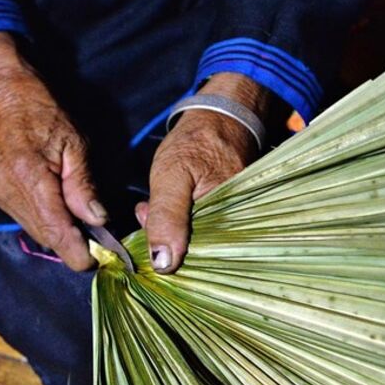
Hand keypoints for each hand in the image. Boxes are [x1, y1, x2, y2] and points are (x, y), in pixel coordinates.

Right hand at [0, 32, 104, 270]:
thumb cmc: (38, 107)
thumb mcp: (73, 141)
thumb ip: (83, 185)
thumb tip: (98, 220)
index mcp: (28, 178)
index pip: (56, 232)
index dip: (78, 253)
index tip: (97, 260)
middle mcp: (7, 192)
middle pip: (46, 237)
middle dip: (73, 245)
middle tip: (100, 242)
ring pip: (35, 230)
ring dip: (60, 234)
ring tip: (84, 224)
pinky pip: (25, 218)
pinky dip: (46, 221)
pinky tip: (62, 210)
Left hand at [136, 73, 270, 273]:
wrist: (220, 120)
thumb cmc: (197, 143)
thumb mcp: (172, 176)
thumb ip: (167, 217)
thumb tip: (163, 264)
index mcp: (230, 224)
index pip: (197, 261)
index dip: (166, 252)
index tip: (146, 229)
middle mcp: (237, 231)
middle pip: (194, 255)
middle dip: (164, 238)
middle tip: (147, 212)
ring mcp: (232, 225)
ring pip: (192, 245)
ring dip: (168, 231)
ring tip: (155, 206)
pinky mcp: (224, 219)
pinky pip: (198, 233)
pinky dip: (177, 224)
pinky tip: (168, 208)